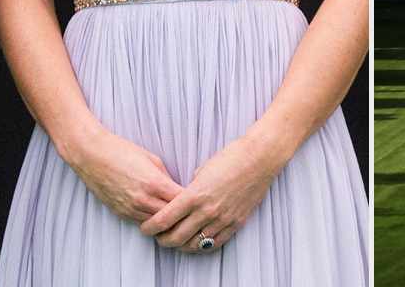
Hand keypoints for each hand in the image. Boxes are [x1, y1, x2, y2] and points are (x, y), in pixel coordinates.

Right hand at [70, 127, 183, 223]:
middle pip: (172, 217)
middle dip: (183, 214)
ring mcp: (131, 209)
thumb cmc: (121, 151)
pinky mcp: (121, 213)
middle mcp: (143, 200)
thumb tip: (176, 188)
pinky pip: (142, 223)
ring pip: (157, 224)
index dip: (192, 201)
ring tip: (178, 217)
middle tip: (192, 212)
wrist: (91, 155)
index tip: (199, 198)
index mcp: (154, 183)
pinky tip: (158, 216)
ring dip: (167, 221)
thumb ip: (166, 176)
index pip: (182, 201)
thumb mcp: (151, 158)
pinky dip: (152, 221)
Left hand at [138, 137, 277, 251]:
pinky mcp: (236, 223)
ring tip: (175, 240)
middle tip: (158, 236)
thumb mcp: (202, 170)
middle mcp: (207, 211)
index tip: (145, 227)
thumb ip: (190, 189)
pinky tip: (196, 241)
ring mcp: (222, 219)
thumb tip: (182, 200)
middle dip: (162, 239)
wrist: (259, 158)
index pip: (163, 220)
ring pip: (194, 244)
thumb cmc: (231, 158)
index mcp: (195, 195)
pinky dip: (201, 246)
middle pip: (175, 237)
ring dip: (180, 245)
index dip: (150, 227)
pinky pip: (214, 243)